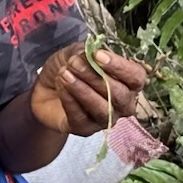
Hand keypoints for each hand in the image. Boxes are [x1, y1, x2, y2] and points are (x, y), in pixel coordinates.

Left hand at [28, 41, 146, 137]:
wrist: (46, 87)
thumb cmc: (69, 68)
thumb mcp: (77, 53)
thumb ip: (87, 52)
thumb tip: (91, 54)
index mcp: (128, 82)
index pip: (136, 77)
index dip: (120, 67)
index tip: (98, 55)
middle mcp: (122, 104)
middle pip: (120, 95)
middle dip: (96, 77)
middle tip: (74, 63)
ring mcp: (105, 119)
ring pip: (102, 109)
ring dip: (83, 90)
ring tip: (64, 74)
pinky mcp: (85, 129)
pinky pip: (81, 118)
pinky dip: (70, 100)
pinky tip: (61, 85)